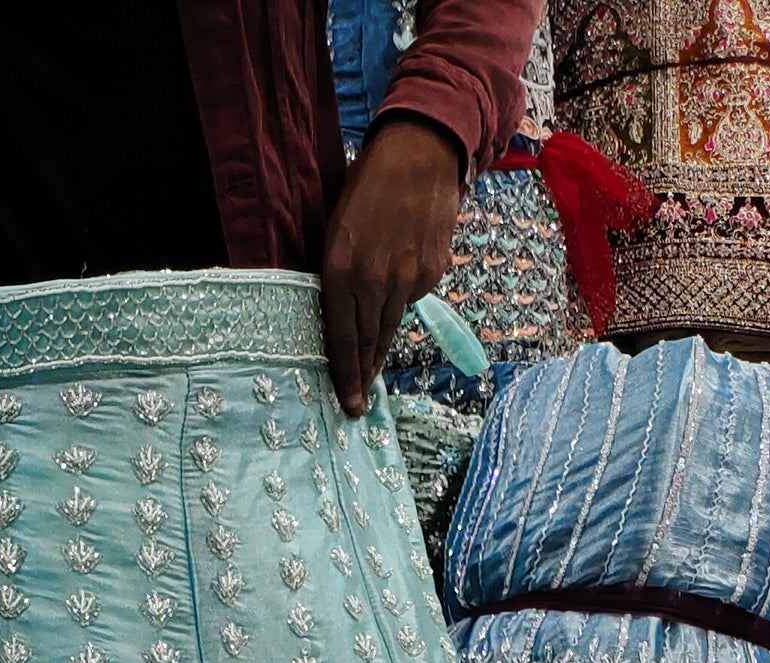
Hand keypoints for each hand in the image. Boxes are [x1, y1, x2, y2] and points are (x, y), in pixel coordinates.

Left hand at [322, 116, 465, 418]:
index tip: (349, 404)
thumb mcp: (336, 228)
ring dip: (381, 349)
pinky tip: (398, 287)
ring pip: (391, 326)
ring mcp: (408, 279)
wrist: (421, 151)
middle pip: (368, 342)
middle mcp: (376, 282)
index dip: (345, 375)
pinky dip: (402, 300)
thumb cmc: (368, 183)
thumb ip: (337, 275)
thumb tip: (339, 315)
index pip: (342, 338)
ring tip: (373, 369)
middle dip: (363, 375)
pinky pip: (413, 298)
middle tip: (359, 403)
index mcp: (342, 271)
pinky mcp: (432, 272)